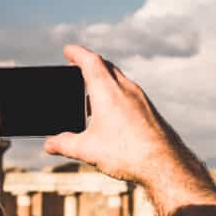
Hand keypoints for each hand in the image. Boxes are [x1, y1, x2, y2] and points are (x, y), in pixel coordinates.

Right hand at [44, 45, 180, 184]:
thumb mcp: (88, 150)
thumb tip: (49, 145)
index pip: (90, 61)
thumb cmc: (127, 153)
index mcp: (108, 91)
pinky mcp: (149, 111)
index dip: (77, 53)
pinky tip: (112, 114)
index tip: (68, 50)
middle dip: (90, 63)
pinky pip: (129, 94)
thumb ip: (65, 145)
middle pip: (106, 66)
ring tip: (92, 93)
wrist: (165, 165)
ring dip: (104, 80)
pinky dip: (116, 94)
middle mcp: (126, 89)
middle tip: (78, 66)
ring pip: (120, 80)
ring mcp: (141, 99)